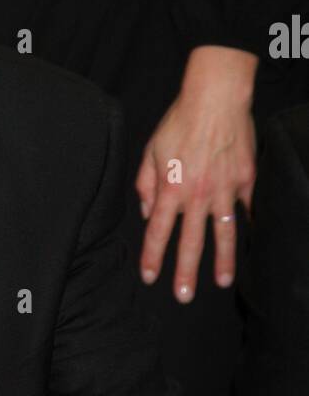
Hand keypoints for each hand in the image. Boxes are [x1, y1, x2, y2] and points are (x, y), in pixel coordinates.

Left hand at [135, 46, 257, 300]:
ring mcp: (225, 190)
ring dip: (223, 261)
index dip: (152, 257)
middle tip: (182, 296)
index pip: (157, 232)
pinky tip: (249, 242)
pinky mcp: (246, 181)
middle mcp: (198, 195)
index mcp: (171, 188)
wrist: (216, 99)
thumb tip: (149, 212)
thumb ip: (146, 184)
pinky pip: (247, 210)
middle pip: (190, 243)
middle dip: (185, 273)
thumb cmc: (180, 121)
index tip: (149, 277)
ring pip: (224, 234)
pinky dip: (249, 227)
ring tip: (222, 282)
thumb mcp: (151, 151)